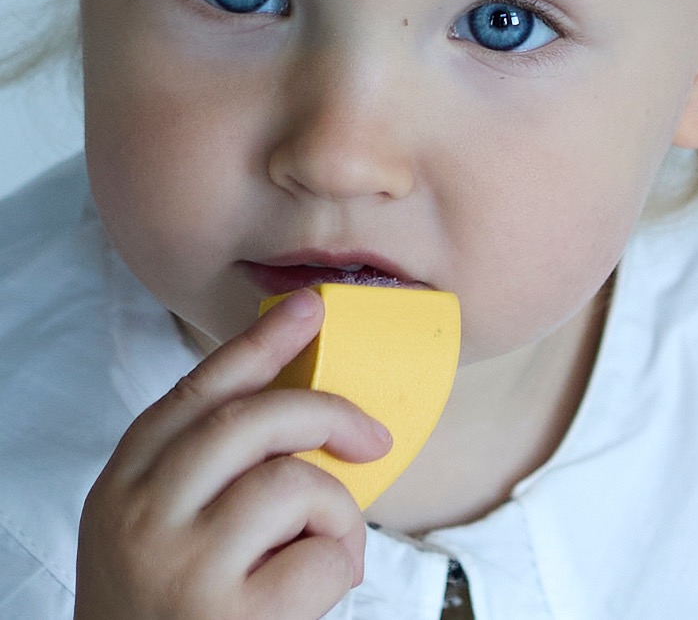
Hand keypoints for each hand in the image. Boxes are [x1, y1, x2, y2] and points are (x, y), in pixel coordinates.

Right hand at [73, 289, 391, 619]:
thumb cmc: (165, 604)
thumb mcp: (158, 524)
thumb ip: (208, 468)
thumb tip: (303, 410)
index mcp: (127, 480)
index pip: (200, 390)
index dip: (260, 341)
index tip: (309, 306)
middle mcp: (142, 513)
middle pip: (253, 419)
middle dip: (328, 413)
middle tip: (372, 436)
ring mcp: (180, 565)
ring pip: (294, 482)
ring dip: (336, 509)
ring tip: (330, 545)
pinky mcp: (227, 616)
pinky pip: (320, 554)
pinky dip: (341, 562)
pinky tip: (318, 590)